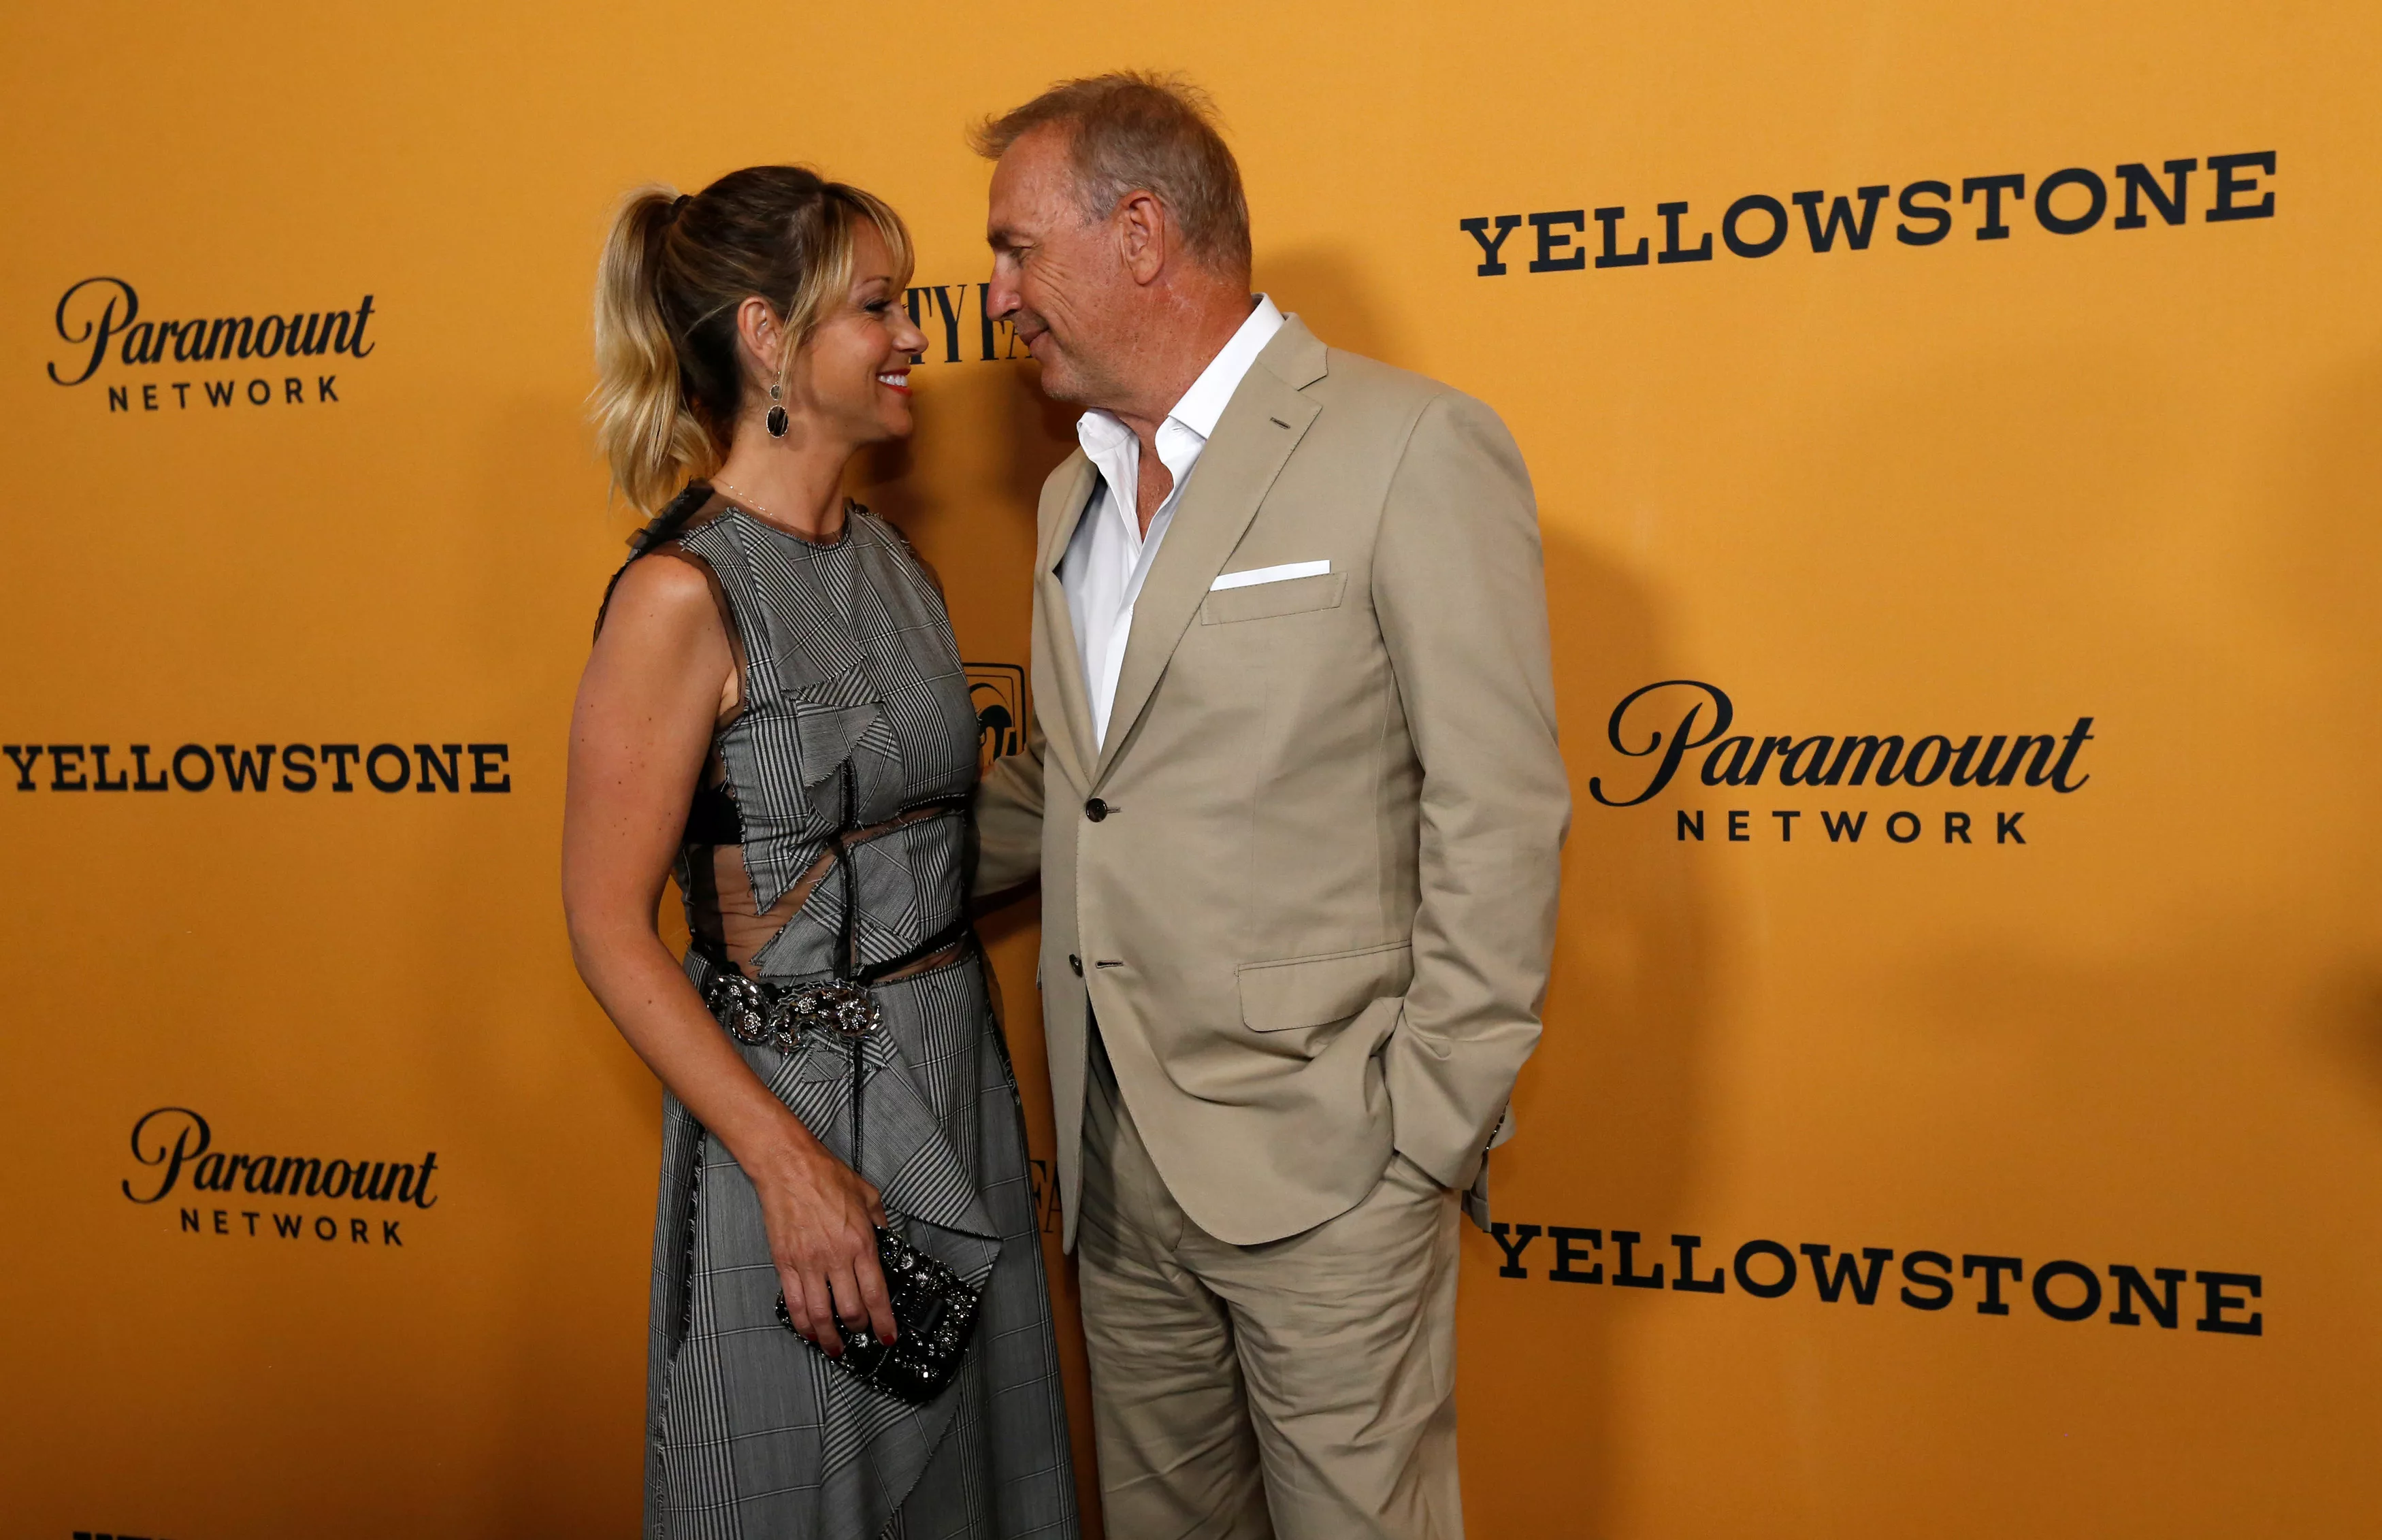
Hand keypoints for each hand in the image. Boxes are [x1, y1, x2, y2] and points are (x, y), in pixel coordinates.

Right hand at [746, 1124, 897, 1355]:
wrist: (789, 1167)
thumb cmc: (825, 1176)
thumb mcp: (868, 1195)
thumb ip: (881, 1222)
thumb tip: (887, 1240)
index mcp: (861, 1242)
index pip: (876, 1294)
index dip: (884, 1322)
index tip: (888, 1335)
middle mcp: (836, 1258)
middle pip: (850, 1310)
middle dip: (860, 1330)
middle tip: (863, 1335)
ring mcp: (809, 1263)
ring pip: (820, 1314)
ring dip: (829, 1337)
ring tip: (835, 1347)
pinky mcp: (786, 1263)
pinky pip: (794, 1303)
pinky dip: (803, 1324)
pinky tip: (809, 1331)